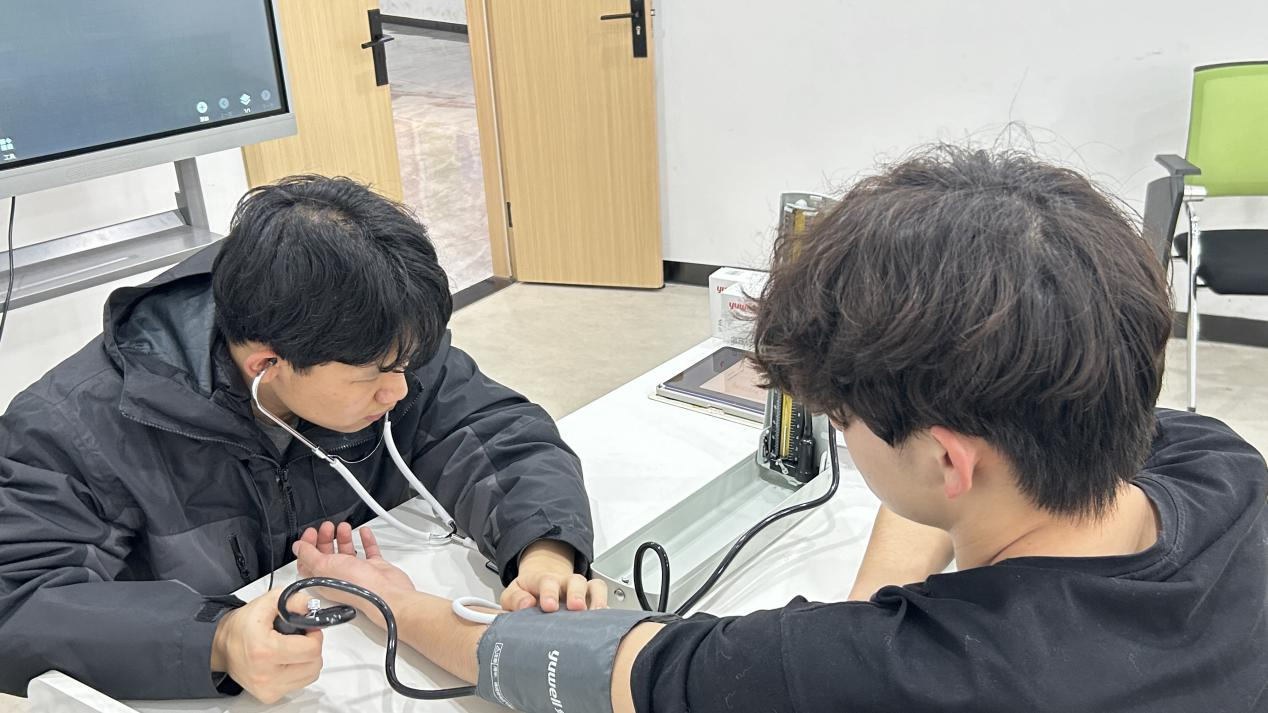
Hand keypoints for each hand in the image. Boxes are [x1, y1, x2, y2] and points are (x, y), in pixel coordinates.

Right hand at [210, 588, 323, 703]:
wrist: (221, 647)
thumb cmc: (241, 626)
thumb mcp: (268, 602)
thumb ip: (294, 600)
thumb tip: (313, 607)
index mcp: (265, 651)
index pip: (311, 650)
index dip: (315, 635)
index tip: (308, 629)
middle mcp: (266, 674)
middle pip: (314, 664)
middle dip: (312, 648)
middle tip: (300, 638)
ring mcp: (267, 688)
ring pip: (310, 675)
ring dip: (307, 661)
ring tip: (292, 649)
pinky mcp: (269, 696)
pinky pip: (299, 684)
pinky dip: (299, 672)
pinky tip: (286, 661)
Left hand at [293, 523, 416, 625]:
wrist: (386, 593)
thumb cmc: (356, 587)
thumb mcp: (324, 567)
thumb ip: (309, 555)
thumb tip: (298, 547)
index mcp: (323, 579)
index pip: (309, 562)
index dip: (308, 546)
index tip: (311, 533)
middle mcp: (338, 576)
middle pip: (327, 555)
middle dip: (325, 539)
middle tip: (326, 527)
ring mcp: (357, 572)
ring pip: (347, 552)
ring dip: (343, 538)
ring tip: (343, 527)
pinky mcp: (374, 568)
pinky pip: (369, 551)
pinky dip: (366, 540)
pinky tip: (363, 532)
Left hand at [500, 539, 607, 611]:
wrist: (542, 588)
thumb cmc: (528, 594)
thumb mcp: (513, 595)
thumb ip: (514, 599)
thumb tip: (525, 604)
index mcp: (543, 580)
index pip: (547, 581)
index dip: (549, 592)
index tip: (548, 606)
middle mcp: (565, 583)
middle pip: (575, 581)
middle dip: (577, 593)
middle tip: (576, 607)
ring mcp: (581, 591)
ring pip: (594, 586)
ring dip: (597, 599)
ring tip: (597, 615)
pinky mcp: (592, 601)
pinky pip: (604, 598)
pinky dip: (608, 608)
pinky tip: (607, 622)